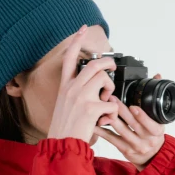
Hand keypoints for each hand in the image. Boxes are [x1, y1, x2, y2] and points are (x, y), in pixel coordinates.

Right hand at [47, 24, 118, 142]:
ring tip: (107, 101)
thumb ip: (80, 94)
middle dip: (108, 64)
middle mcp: (71, 88)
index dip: (76, 41)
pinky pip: (111, 103)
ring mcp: (80, 97)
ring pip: (104, 80)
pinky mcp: (90, 108)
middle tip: (113, 68)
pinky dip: (112, 112)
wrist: (61, 145)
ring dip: (111, 89)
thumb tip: (101, 92)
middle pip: (94, 65)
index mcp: (65, 86)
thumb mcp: (66, 106)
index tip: (83, 29)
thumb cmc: (65, 128)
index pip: (69, 58)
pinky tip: (105, 120)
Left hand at [94, 74, 165, 170]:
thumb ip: (156, 97)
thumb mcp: (159, 119)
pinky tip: (95, 123)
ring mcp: (135, 145)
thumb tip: (157, 76)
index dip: (142, 116)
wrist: (152, 157)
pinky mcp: (124, 150)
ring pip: (121, 131)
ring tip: (102, 106)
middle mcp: (147, 140)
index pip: (151, 124)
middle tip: (111, 98)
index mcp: (157, 131)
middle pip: (133, 124)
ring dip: (111, 117)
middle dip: (121, 111)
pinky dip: (103, 131)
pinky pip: (112, 139)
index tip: (133, 107)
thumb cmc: (153, 135)